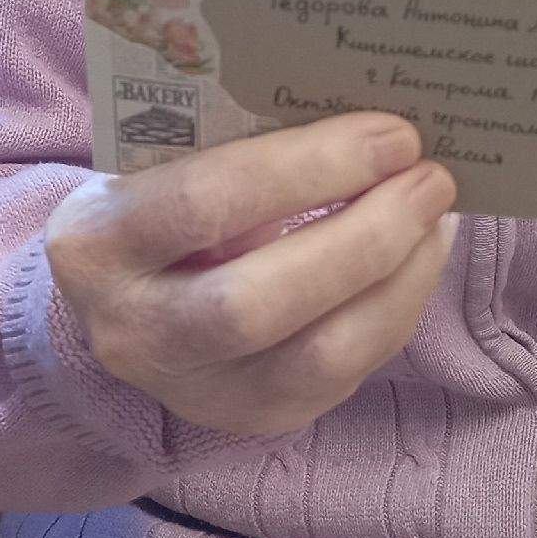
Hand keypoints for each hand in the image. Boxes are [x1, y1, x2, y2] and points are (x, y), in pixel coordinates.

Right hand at [44, 115, 456, 437]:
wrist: (117, 298)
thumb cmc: (158, 200)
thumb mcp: (164, 161)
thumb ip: (239, 142)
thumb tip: (367, 119)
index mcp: (98, 243)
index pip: (205, 202)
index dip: (309, 168)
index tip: (390, 134)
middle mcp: (134, 333)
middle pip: (259, 303)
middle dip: (365, 238)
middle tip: (431, 179)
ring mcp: (195, 391)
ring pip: (316, 357)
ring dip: (399, 280)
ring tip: (438, 215)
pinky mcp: (254, 419)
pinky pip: (345, 375)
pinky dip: (397, 309)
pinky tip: (422, 255)